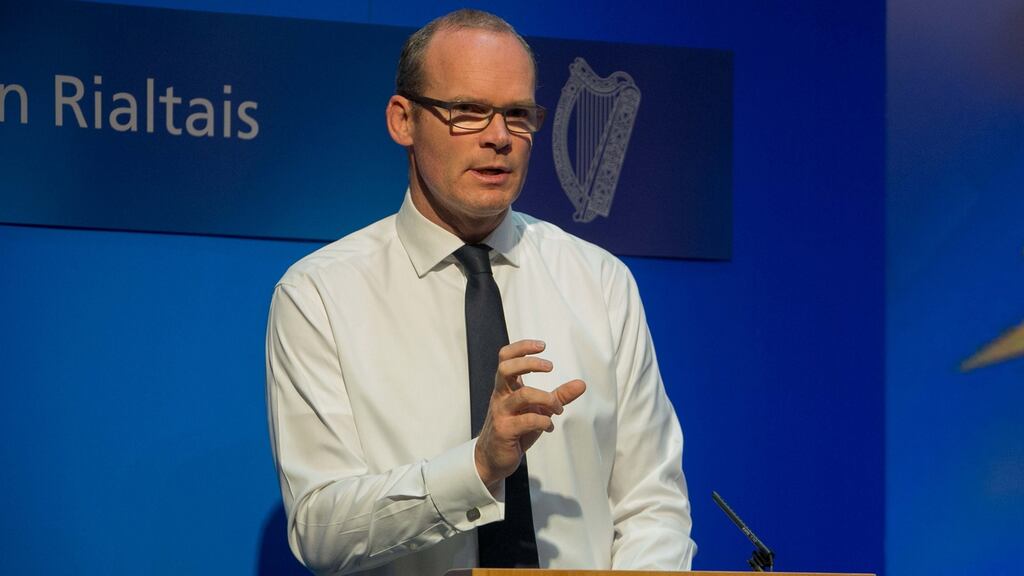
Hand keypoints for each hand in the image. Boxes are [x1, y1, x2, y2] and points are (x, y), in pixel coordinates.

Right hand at [474, 339, 586, 490]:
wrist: (493, 458)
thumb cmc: (516, 430)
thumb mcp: (539, 410)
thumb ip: (558, 397)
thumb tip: (582, 384)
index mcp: (506, 387)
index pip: (506, 358)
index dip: (522, 347)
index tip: (542, 346)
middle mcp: (501, 396)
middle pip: (506, 368)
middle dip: (530, 363)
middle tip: (550, 367)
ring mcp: (501, 413)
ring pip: (523, 395)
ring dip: (547, 399)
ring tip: (558, 408)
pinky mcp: (504, 430)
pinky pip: (528, 420)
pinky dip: (544, 422)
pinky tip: (548, 426)